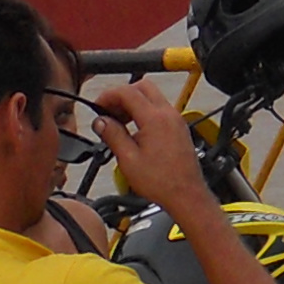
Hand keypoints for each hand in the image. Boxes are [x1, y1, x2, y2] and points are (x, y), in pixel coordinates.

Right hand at [86, 80, 204, 207]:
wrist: (186, 195)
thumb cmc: (162, 182)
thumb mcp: (128, 160)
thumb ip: (113, 135)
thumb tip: (101, 121)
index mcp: (155, 119)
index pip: (127, 92)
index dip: (108, 96)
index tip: (98, 106)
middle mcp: (168, 115)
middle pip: (142, 87)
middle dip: (122, 95)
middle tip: (108, 111)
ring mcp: (176, 120)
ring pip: (152, 97)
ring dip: (133, 103)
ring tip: (118, 122)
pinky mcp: (179, 128)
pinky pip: (160, 110)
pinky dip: (145, 112)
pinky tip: (134, 131)